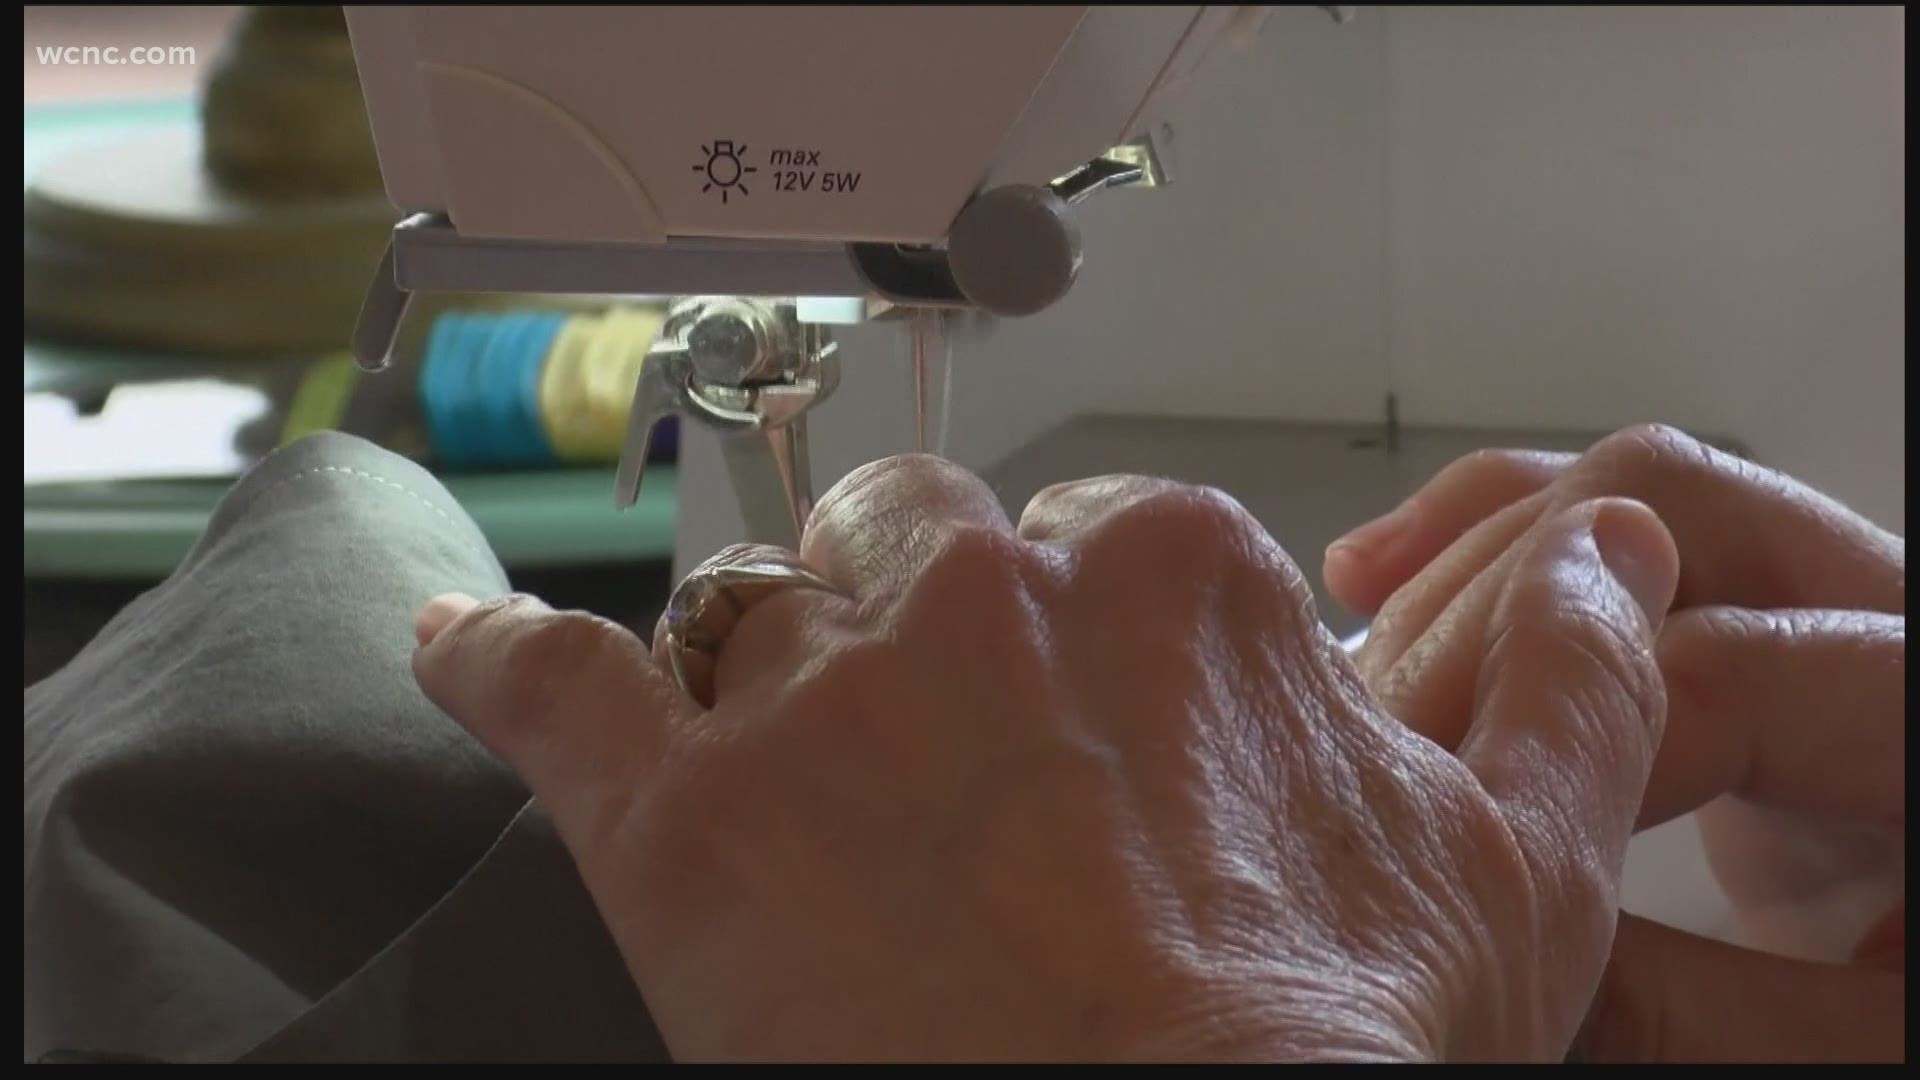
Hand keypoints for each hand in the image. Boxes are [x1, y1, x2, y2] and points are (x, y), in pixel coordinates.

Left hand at [410, 455, 1675, 1061]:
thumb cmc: (1336, 1060)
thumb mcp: (1516, 871)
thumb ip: (1566, 686)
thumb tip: (1603, 559)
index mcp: (1175, 576)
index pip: (1091, 542)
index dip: (1084, 647)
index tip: (1086, 740)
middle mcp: (989, 589)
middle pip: (908, 547)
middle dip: (918, 633)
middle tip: (940, 770)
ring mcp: (821, 694)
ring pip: (752, 611)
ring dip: (763, 674)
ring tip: (783, 774)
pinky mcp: (682, 814)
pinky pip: (546, 680)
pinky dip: (490, 655)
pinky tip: (456, 645)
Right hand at [1322, 424, 1904, 1061]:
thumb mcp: (1843, 1044)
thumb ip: (1684, 1008)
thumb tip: (1488, 956)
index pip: (1725, 663)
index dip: (1563, 747)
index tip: (1463, 847)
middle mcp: (1885, 607)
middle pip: (1668, 508)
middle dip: (1496, 611)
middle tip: (1382, 736)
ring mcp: (1815, 596)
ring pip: (1624, 493)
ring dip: (1472, 554)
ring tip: (1354, 640)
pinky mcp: (1748, 616)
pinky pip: (1612, 528)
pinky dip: (1490, 541)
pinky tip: (1384, 582)